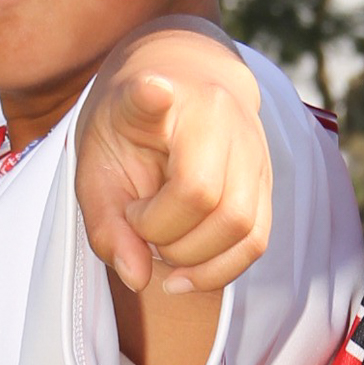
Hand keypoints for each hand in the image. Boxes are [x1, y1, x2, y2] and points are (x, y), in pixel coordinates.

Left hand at [75, 27, 270, 294]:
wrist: (183, 87)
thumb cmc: (131, 132)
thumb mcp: (96, 168)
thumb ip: (106, 224)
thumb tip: (136, 277)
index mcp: (167, 100)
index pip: (160, 103)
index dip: (153, 96)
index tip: (150, 90)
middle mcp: (223, 119)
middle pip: (211, 200)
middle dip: (168, 239)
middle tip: (139, 225)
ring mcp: (254, 152)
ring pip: (243, 229)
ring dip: (195, 260)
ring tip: (161, 248)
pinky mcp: (267, 184)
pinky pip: (255, 241)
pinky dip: (218, 269)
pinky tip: (185, 274)